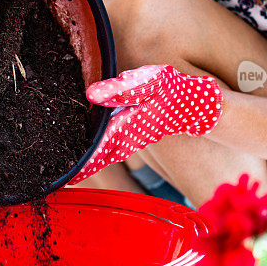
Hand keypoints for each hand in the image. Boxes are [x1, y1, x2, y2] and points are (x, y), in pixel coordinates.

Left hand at [69, 65, 222, 183]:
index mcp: (127, 127)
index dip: (82, 160)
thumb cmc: (175, 92)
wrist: (201, 105)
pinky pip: (117, 149)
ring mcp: (136, 139)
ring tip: (76, 173)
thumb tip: (91, 94)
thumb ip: (121, 90)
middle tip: (66, 180)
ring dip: (93, 163)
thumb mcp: (149, 85)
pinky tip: (98, 155)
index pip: (98, 147)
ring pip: (109, 155)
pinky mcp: (141, 135)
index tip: (67, 174)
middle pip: (102, 156)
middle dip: (85, 167)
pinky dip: (104, 155)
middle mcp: (129, 139)